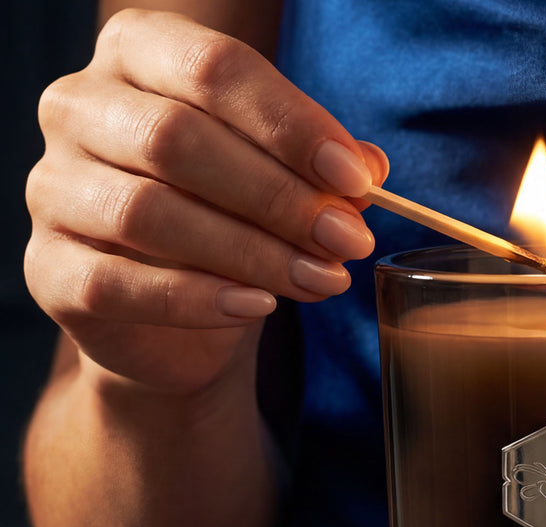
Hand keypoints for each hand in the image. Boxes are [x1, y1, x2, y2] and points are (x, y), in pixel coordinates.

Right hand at [24, 9, 387, 393]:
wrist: (172, 322)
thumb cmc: (227, 225)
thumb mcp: (280, 183)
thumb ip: (318, 168)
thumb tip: (367, 168)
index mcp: (139, 57)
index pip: (213, 67)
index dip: (291, 125)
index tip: (356, 179)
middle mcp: (79, 108)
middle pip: (179, 139)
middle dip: (279, 197)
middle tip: (348, 241)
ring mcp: (53, 188)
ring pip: (149, 213)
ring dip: (252, 252)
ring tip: (321, 280)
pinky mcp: (50, 269)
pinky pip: (117, 284)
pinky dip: (197, 299)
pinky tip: (256, 307)